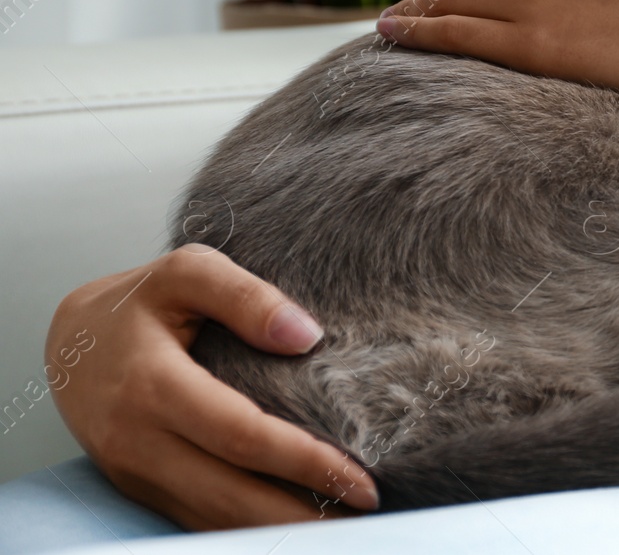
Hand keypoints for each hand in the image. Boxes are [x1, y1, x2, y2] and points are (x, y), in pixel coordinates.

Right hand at [47, 245, 379, 528]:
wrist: (71, 340)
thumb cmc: (140, 301)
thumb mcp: (187, 272)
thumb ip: (245, 295)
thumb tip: (306, 335)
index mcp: (153, 385)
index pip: (242, 436)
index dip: (304, 461)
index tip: (359, 475)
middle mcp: (138, 441)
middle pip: (230, 495)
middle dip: (301, 513)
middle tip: (364, 509)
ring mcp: (135, 472)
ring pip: (212, 519)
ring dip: (277, 529)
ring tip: (341, 524)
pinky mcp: (139, 487)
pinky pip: (196, 520)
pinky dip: (245, 528)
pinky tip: (292, 522)